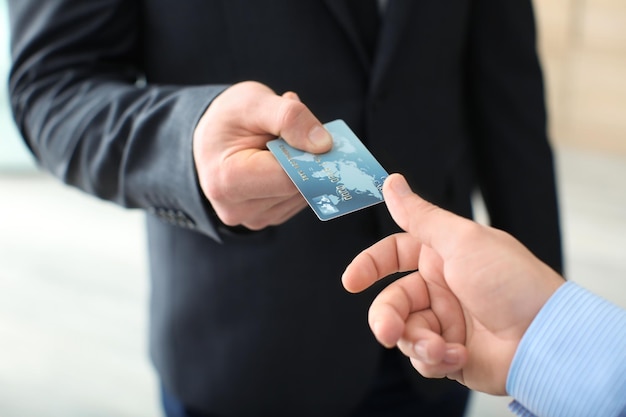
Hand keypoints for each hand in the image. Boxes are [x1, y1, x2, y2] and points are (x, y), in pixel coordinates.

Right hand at [193, 81, 332, 229]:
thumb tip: (324, 144)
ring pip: (303, 195)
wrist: (211, 139)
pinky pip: (300, 199)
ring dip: (305, 168)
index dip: (309, 155)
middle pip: (298, 189)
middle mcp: (238, 209)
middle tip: (298, 132)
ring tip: (283, 145)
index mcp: (228, 181)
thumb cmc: (228, 118)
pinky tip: (284, 160)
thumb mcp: (253, 102)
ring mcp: (254, 218)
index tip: (318, 135)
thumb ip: (288, 117)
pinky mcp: (269, 218)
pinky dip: (301, 177)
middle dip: (307, 159)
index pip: (288, 178)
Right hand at [342, 174, 563, 394]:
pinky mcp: (452, 355)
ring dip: (417, 343)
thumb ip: (419, 216)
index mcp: (442, 256)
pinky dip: (436, 361)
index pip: (394, 254)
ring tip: (441, 349)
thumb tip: (391, 183)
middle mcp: (440, 288)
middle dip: (387, 318)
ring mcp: (446, 322)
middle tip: (389, 332)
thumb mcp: (461, 240)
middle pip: (393, 300)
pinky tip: (458, 357)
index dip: (370, 265)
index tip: (351, 282)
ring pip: (404, 333)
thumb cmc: (510, 282)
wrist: (546, 338)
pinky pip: (424, 360)